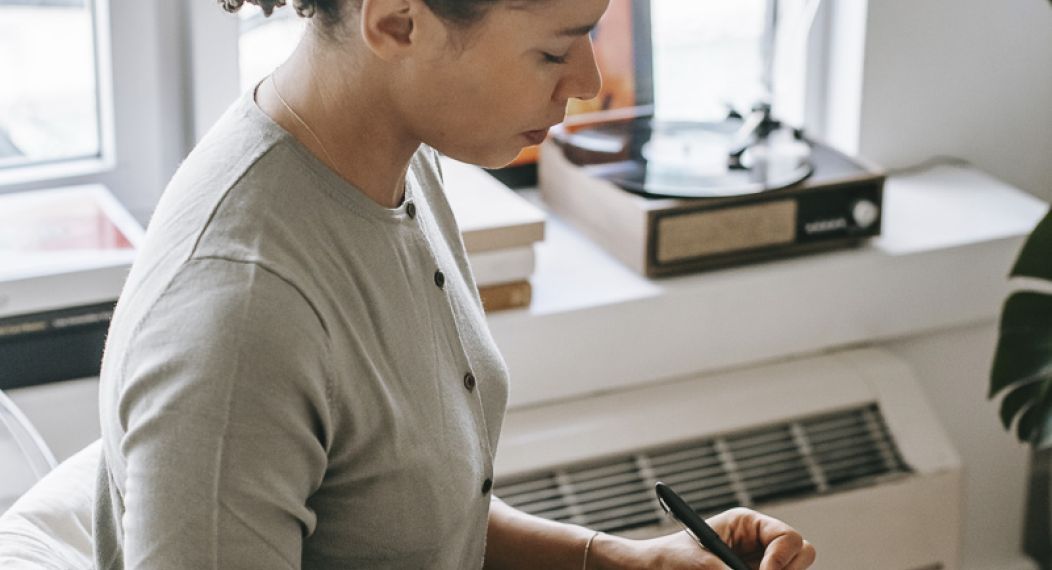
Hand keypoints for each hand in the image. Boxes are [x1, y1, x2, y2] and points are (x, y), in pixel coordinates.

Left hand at [599, 507, 814, 569]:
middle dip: (788, 569)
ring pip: (793, 569)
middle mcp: (759, 541)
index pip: (787, 537)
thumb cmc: (670, 559)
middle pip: (801, 552)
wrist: (651, 569)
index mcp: (748, 524)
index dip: (782, 558)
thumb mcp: (700, 563)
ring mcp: (759, 562)